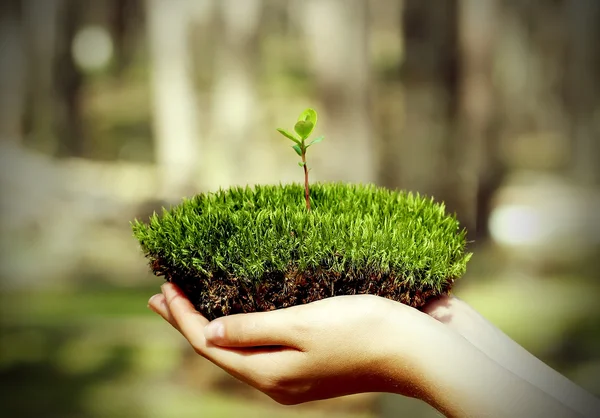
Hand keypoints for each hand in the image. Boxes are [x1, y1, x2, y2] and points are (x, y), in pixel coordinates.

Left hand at [149, 282, 433, 404]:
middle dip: (190, 320)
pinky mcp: (318, 355)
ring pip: (243, 345)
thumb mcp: (301, 326)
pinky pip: (267, 341)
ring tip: (195, 301)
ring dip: (216, 320)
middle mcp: (281, 377)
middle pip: (221, 347)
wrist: (422, 348)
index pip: (210, 344)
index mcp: (271, 373)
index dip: (182, 316)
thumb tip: (208, 333)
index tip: (162, 287)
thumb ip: (253, 330)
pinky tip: (245, 310)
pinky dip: (245, 323)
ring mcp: (300, 369)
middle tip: (163, 295)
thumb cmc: (364, 331)